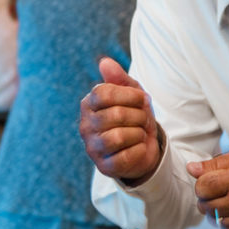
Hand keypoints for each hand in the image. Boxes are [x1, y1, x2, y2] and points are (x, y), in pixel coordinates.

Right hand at [79, 58, 161, 182]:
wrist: (143, 146)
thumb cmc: (134, 115)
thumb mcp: (131, 93)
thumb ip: (119, 78)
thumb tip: (105, 62)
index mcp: (88, 104)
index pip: (105, 93)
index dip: (130, 95)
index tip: (142, 99)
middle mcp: (85, 125)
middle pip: (116, 115)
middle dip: (138, 116)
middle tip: (143, 119)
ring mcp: (92, 147)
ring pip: (120, 136)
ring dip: (139, 133)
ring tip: (140, 133)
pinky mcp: (104, 166)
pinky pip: (126, 157)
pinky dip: (139, 150)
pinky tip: (139, 148)